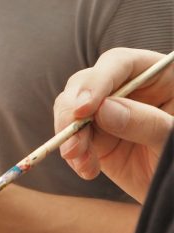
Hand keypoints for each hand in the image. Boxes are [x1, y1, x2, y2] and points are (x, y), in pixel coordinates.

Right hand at [54, 48, 173, 202]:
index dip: (97, 81)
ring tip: (78, 159)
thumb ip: (145, 122)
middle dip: (73, 111)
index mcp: (159, 77)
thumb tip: (102, 110)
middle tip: (71, 137)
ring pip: (72, 110)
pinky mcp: (97, 137)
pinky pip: (72, 137)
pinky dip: (73, 154)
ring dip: (69, 135)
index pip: (120, 63)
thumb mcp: (173, 139)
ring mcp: (110, 113)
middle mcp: (130, 89)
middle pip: (86, 83)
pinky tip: (86, 169)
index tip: (84, 109)